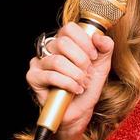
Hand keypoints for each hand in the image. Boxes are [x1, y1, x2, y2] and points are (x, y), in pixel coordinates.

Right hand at [26, 21, 113, 137]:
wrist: (80, 111)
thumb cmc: (87, 86)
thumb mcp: (102, 65)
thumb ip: (105, 48)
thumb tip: (99, 37)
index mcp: (64, 42)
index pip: (69, 28)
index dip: (84, 42)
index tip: (93, 56)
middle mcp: (49, 49)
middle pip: (63, 43)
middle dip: (81, 61)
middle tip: (87, 74)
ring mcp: (39, 63)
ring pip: (57, 61)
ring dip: (75, 75)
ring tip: (82, 84)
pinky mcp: (33, 77)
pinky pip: (51, 76)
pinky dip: (67, 84)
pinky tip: (74, 90)